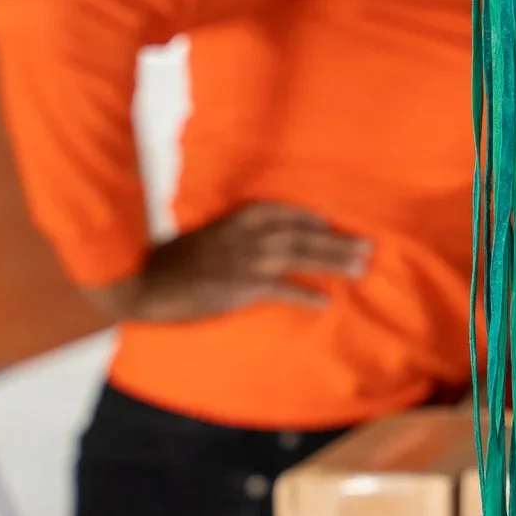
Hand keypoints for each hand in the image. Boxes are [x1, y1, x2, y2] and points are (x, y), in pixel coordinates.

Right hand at [88, 201, 370, 324]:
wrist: (146, 281)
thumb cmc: (172, 261)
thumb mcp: (205, 235)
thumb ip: (231, 233)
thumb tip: (253, 239)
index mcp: (238, 218)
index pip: (285, 212)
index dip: (310, 218)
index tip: (329, 223)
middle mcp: (249, 235)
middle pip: (304, 234)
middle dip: (338, 240)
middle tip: (368, 246)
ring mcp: (248, 260)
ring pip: (302, 256)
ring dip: (334, 261)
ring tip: (360, 267)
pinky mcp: (243, 286)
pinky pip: (283, 289)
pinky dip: (306, 295)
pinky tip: (325, 302)